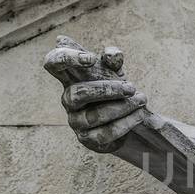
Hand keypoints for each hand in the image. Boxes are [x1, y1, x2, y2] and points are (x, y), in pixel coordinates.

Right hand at [43, 37, 148, 153]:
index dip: (66, 58)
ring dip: (122, 107)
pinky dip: (126, 123)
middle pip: (77, 93)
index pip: (53, 63)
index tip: (91, 59)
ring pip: (94, 116)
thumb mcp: (114, 71)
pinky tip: (139, 114)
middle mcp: (68, 99)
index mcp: (70, 78)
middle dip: (106, 90)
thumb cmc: (114, 89)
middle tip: (131, 87)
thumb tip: (113, 54)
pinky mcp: (87, 139)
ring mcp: (75, 121)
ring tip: (141, 99)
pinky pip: (106, 133)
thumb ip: (113, 60)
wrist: (125, 118)